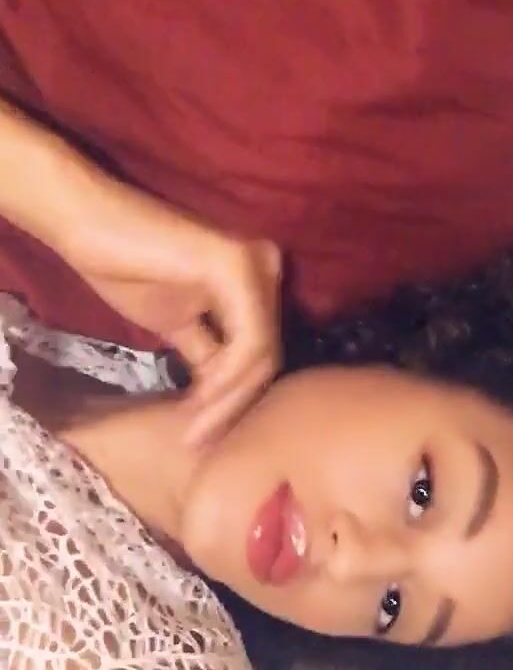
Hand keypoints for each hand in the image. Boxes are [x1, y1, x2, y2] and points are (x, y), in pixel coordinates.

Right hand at [58, 162, 281, 444]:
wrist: (88, 228)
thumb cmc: (126, 269)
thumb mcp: (178, 327)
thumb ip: (209, 358)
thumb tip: (224, 401)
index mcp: (258, 283)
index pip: (261, 354)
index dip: (236, 401)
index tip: (204, 435)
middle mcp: (267, 270)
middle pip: (267, 358)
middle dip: (233, 408)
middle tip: (198, 442)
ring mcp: (257, 266)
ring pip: (261, 356)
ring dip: (227, 401)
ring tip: (194, 430)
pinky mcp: (238, 267)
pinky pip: (248, 340)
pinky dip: (225, 377)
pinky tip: (198, 399)